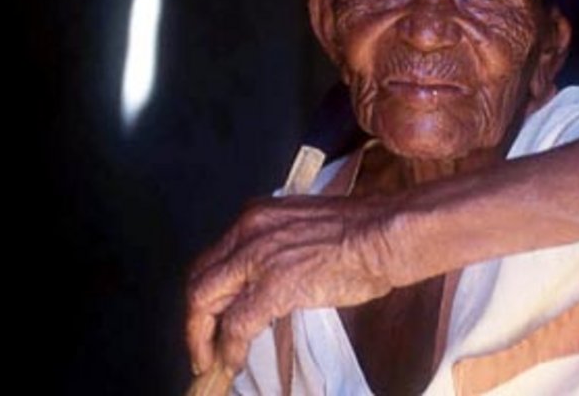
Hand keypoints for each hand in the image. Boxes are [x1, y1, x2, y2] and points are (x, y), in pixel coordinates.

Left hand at [185, 194, 399, 375]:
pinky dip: (230, 348)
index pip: (214, 258)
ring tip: (211, 361)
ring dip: (202, 338)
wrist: (384, 235)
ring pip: (205, 301)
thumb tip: (269, 283)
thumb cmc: (362, 233)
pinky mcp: (274, 285)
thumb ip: (279, 249)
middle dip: (195, 320)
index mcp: (257, 216)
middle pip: (200, 280)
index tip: (210, 317)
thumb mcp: (305, 230)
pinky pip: (236, 324)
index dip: (207, 294)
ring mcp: (258, 257)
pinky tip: (235, 362)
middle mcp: (249, 231)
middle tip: (202, 347)